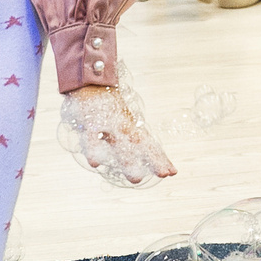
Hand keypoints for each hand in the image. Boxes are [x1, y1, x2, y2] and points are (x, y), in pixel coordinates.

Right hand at [60, 87, 177, 186]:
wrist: (89, 80)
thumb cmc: (106, 104)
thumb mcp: (120, 119)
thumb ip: (127, 136)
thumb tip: (139, 156)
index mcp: (131, 126)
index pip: (149, 144)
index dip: (160, 158)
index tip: (172, 172)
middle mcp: (123, 125)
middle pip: (140, 145)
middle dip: (152, 160)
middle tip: (164, 174)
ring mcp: (107, 124)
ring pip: (119, 143)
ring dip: (127, 161)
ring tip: (136, 179)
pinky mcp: (89, 121)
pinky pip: (91, 138)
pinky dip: (93, 149)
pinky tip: (95, 164)